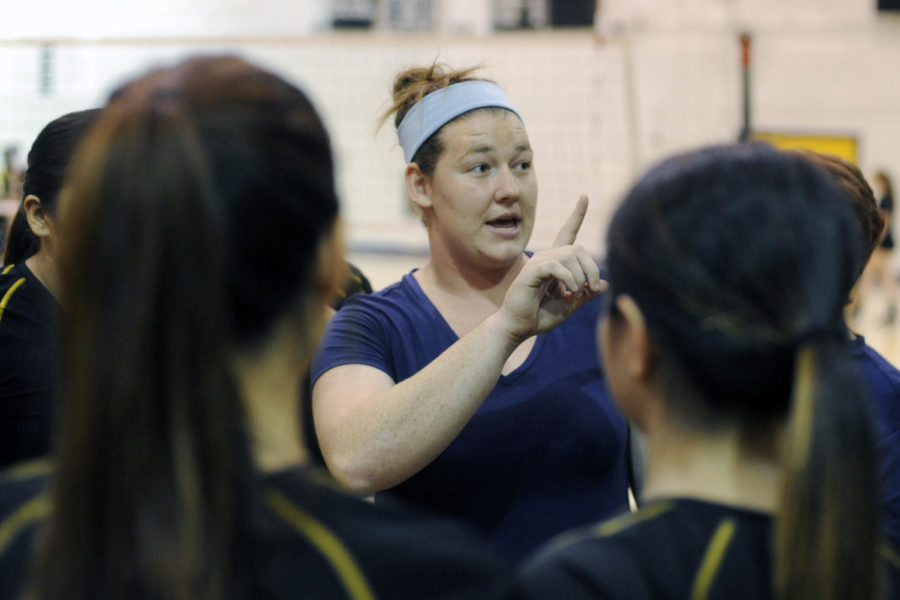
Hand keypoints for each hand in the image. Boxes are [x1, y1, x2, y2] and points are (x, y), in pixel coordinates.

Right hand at [498, 195, 605, 339]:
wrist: (518, 327)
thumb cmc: (539, 316)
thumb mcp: (569, 305)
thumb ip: (585, 294)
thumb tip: (605, 283)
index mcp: (555, 263)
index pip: (567, 233)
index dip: (577, 215)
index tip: (584, 196)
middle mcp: (546, 258)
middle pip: (578, 248)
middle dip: (592, 267)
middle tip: (592, 288)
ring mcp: (537, 263)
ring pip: (570, 255)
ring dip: (580, 276)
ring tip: (576, 293)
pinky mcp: (531, 272)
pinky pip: (557, 266)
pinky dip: (569, 279)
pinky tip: (568, 292)